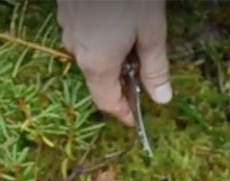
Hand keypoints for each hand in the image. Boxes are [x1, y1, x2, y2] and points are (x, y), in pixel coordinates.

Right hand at [57, 0, 170, 125]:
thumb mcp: (152, 33)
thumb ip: (156, 69)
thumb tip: (162, 100)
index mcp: (97, 63)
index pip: (107, 102)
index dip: (123, 114)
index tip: (136, 120)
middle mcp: (76, 50)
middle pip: (99, 80)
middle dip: (121, 87)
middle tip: (145, 85)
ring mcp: (67, 29)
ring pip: (91, 57)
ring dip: (112, 63)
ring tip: (137, 55)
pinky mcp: (66, 11)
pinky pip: (84, 37)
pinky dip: (103, 44)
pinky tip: (120, 32)